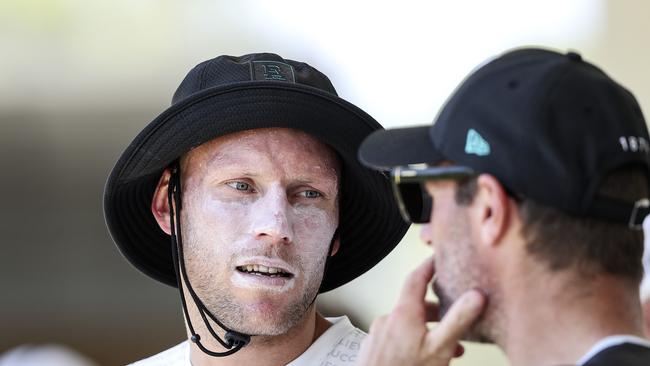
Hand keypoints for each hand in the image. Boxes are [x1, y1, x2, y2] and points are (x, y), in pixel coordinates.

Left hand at [356, 256, 486, 365]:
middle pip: (414, 304)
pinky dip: (412, 341)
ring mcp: (377, 334)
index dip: (429, 266)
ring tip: (446, 348)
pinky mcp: (373, 349)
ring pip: (407, 324)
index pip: (416, 277)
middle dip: (436, 311)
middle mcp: (387, 319)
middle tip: (454, 317)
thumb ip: (458, 320)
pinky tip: (423, 357)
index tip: (438, 259)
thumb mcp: (440, 347)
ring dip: (427, 331)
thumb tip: (476, 296)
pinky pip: (396, 338)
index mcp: (403, 312)